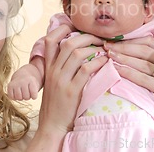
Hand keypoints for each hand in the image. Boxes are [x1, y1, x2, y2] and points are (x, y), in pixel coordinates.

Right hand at [7, 64, 41, 99]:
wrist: (23, 74)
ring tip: (22, 91)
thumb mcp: (38, 85)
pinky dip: (14, 97)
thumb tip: (34, 97)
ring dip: (21, 97)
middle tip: (27, 90)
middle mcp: (23, 81)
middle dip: (27, 96)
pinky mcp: (9, 86)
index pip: (34, 96)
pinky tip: (17, 92)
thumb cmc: (31, 83)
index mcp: (31, 80)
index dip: (34, 96)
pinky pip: (12, 97)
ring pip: (19, 98)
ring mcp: (15, 83)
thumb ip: (38, 92)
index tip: (33, 90)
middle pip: (26, 97)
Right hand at [28, 25, 106, 151]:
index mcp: (48, 67)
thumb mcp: (53, 82)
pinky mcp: (71, 91)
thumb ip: (61, 67)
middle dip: (86, 37)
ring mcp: (61, 80)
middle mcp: (53, 71)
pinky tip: (105, 62)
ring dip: (94, 49)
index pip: (50, 40)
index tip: (75, 26)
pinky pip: (85, 70)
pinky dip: (98, 63)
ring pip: (76, 53)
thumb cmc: (57, 103)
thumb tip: (77, 51)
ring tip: (104, 50)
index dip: (62, 29)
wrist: (52, 125)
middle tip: (98, 38)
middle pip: (68, 43)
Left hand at [103, 36, 153, 147]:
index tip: (114, 41)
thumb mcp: (153, 77)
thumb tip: (120, 49)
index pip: (149, 42)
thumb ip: (144, 63)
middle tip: (107, 46)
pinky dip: (128, 72)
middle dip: (124, 47)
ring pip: (144, 63)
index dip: (131, 40)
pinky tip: (116, 70)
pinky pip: (143, 78)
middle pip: (146, 50)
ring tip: (109, 55)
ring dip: (124, 58)